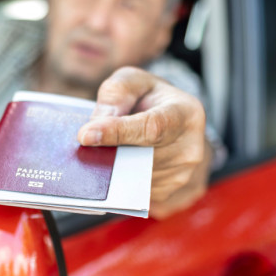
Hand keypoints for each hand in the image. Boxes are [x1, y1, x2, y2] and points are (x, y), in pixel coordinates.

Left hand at [77, 67, 211, 218]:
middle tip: (86, 143)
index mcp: (186, 113)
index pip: (151, 126)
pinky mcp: (168, 194)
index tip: (85, 135)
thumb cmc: (150, 99)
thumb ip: (116, 93)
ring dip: (110, 168)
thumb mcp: (134, 81)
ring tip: (104, 150)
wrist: (172, 124)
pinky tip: (113, 165)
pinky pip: (132, 191)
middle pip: (138, 156)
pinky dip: (116, 181)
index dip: (117, 132)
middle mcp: (190, 148)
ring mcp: (181, 176)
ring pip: (131, 177)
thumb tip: (96, 126)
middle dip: (108, 150)